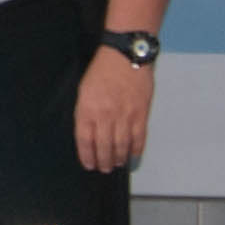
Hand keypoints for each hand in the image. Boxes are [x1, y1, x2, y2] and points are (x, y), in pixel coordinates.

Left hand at [74, 48, 152, 172]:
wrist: (125, 56)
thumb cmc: (102, 71)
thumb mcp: (84, 91)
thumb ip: (85, 112)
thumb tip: (89, 134)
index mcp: (87, 109)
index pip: (85, 140)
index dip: (86, 155)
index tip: (88, 164)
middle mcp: (105, 115)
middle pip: (103, 146)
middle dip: (103, 161)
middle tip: (103, 168)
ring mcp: (125, 115)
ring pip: (121, 146)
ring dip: (118, 158)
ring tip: (116, 164)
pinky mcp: (140, 114)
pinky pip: (138, 138)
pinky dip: (136, 150)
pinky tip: (132, 155)